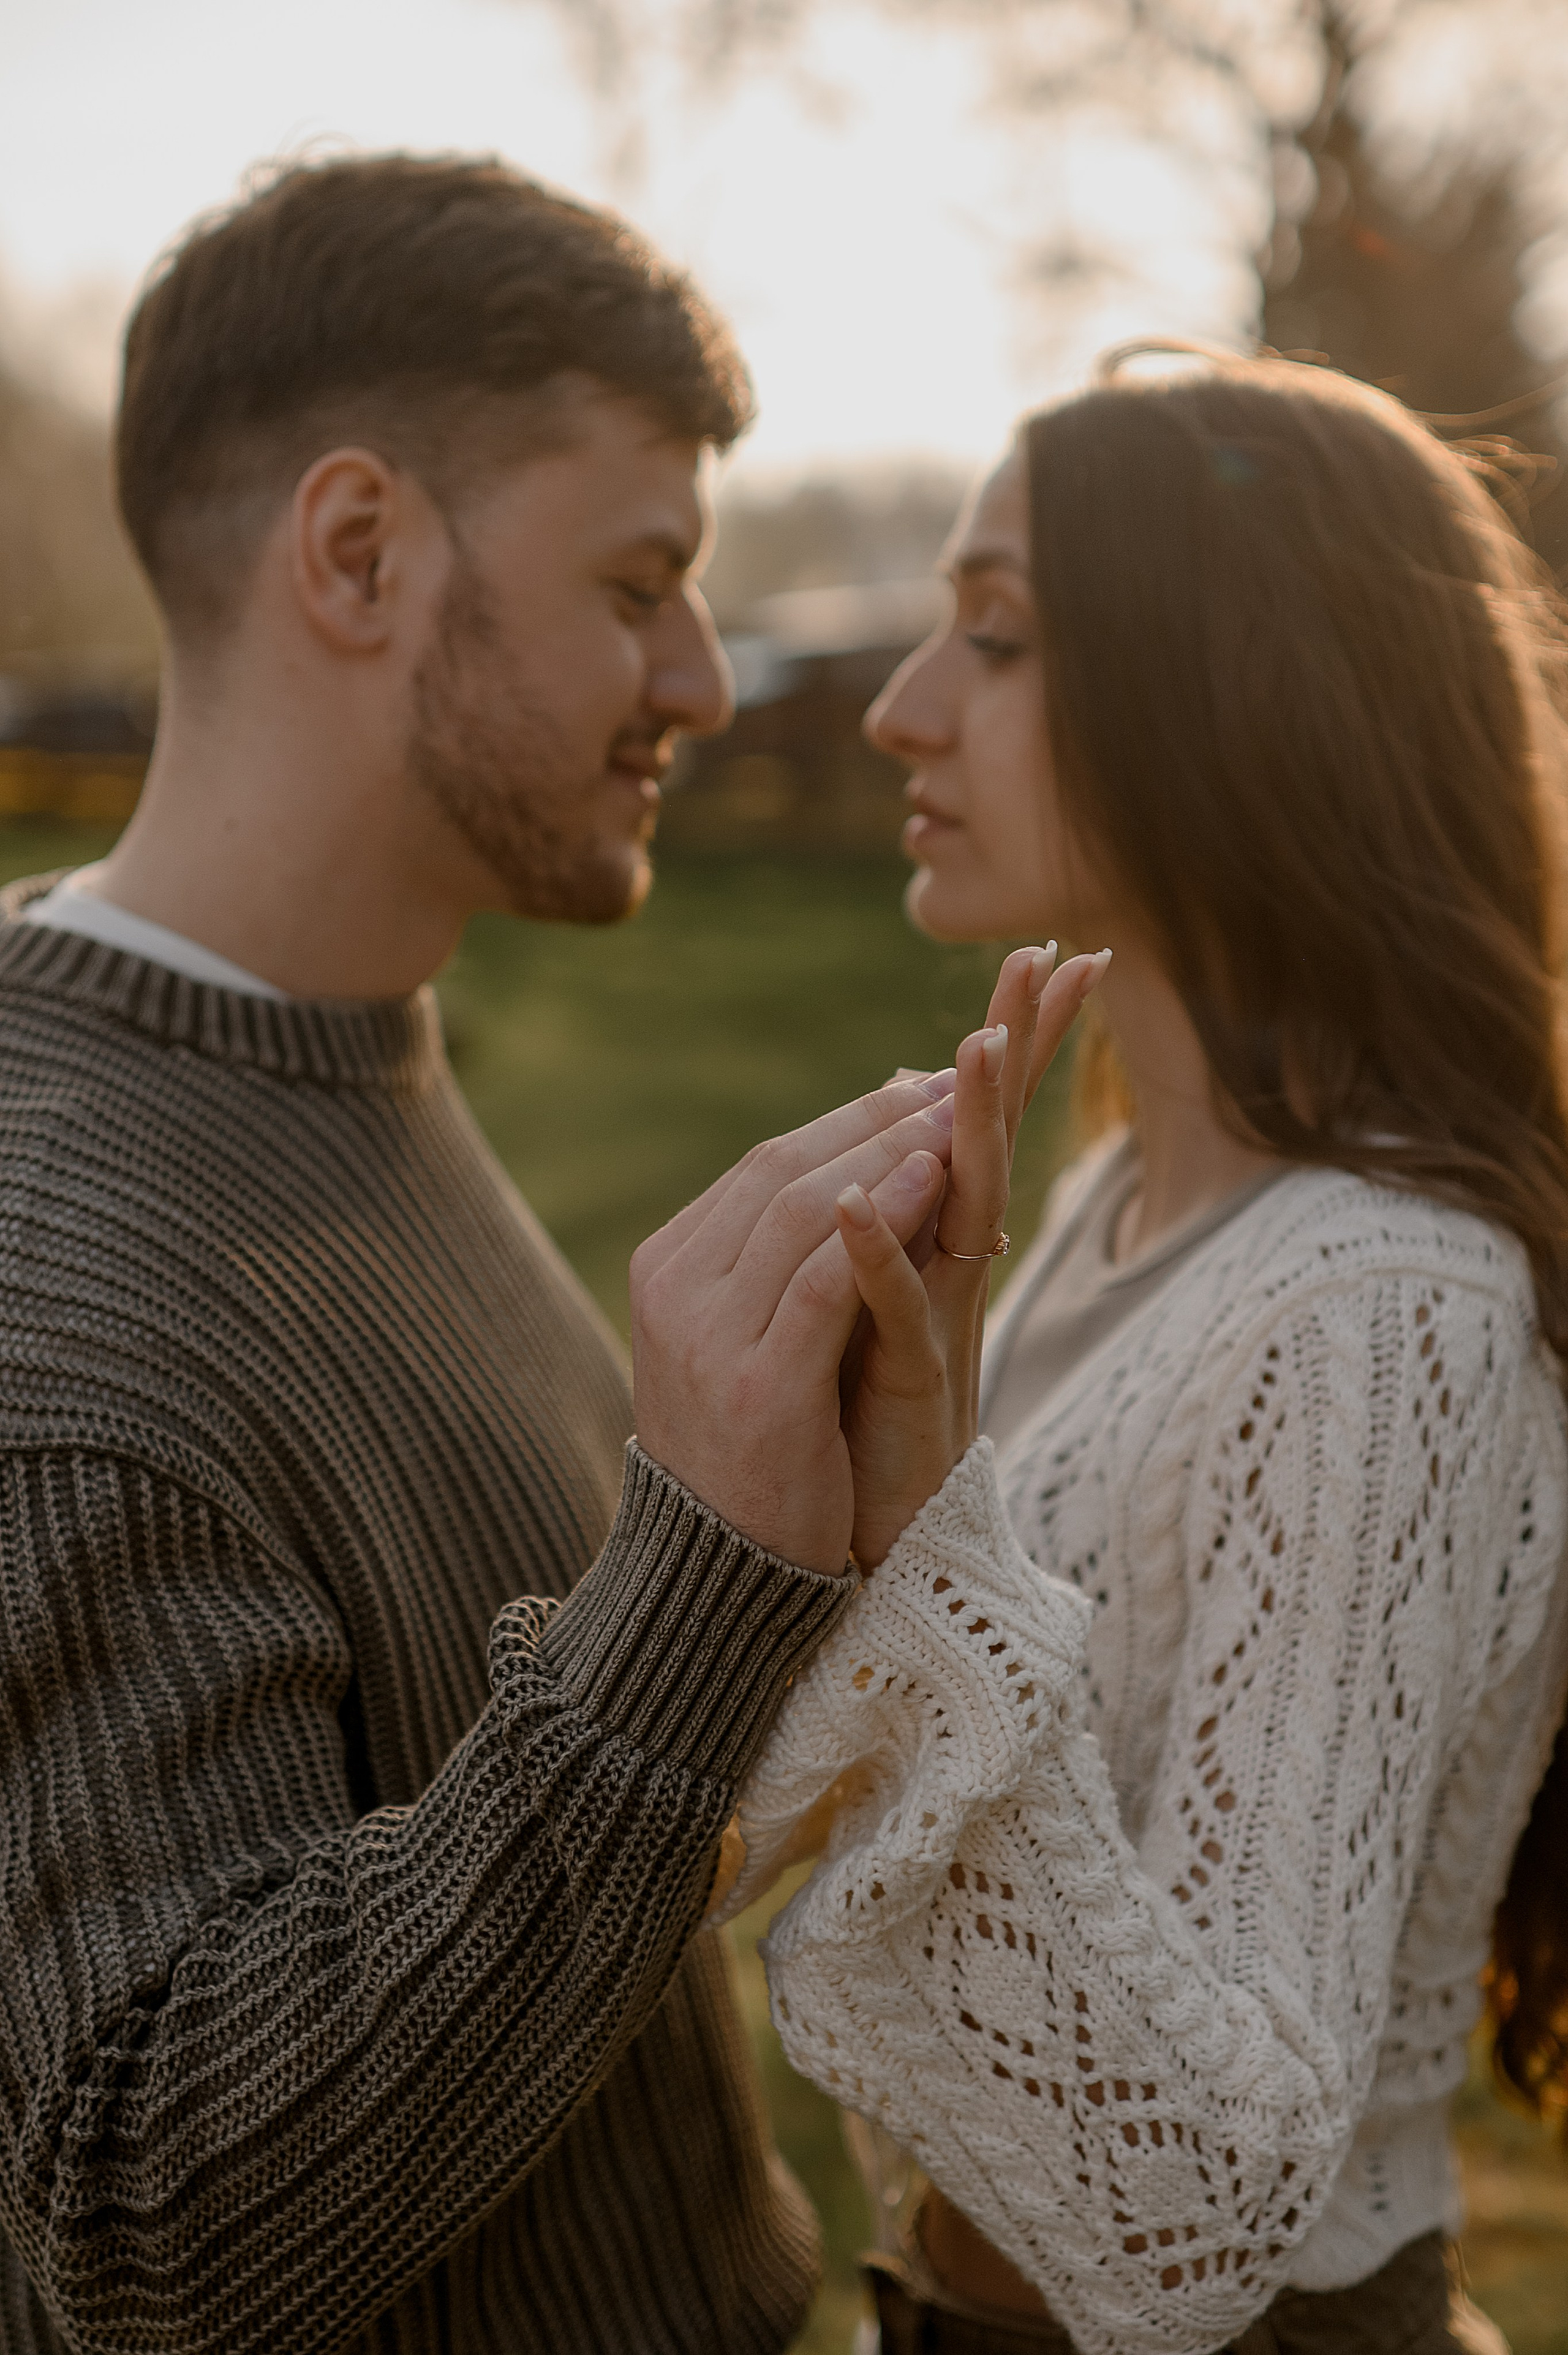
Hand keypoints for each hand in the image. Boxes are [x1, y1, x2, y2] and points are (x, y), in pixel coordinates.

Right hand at [630, 1074, 962, 1573]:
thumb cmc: (752, 1454)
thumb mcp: (745, 1340)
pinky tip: (938, 1182)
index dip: (850, 1120)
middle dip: (876, 1120)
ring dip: (889, 1152)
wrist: (721, 1578)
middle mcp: (677, 1293)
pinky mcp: (762, 1388)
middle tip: (958, 1079)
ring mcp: (710, 1339)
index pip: (763, 1167)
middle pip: (782, 1171)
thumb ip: (775, 1259)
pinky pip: (826, 1280)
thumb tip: (840, 1171)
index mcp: (668, 1271)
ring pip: (803, 1210)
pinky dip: (880, 1222)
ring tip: (961, 1115)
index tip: (923, 1088)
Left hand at [836, 944, 1110, 1566]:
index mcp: (937, 1232)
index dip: (1013, 1034)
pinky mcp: (913, 1381)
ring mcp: (940, 1318)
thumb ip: (888, 1222)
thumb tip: (881, 1149)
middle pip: (991, 1135)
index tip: (1046, 948)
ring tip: (976, 1045)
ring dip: (969, 1125)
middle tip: (1058, 956)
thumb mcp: (877, 1294)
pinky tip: (853, 1201)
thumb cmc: (868, 1412)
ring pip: (962, 1205)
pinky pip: (893, 1306)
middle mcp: (951, 1262)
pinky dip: (872, 1252)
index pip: (974, 1113)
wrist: (869, 1531)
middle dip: (1023, 1045)